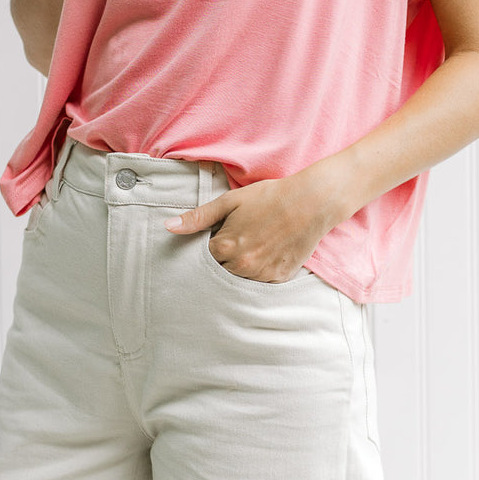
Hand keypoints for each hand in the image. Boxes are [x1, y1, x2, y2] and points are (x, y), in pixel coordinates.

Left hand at [163, 170, 334, 282]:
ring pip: (240, 278)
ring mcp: (261, 275)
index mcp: (225, 247)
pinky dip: (261, 271)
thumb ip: (198, 217)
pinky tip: (269, 252)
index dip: (211, 245)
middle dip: (224, 259)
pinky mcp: (279, 279)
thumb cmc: (269, 197)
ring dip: (242, 266)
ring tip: (256, 243)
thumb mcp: (230, 201)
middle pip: (220, 271)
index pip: (203, 257)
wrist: (311, 202)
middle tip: (240, 239)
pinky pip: (261, 282)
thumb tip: (168, 227)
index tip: (221, 235)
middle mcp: (241, 265)